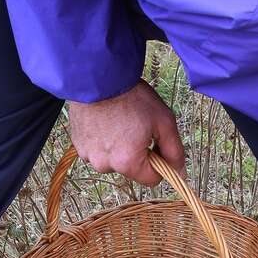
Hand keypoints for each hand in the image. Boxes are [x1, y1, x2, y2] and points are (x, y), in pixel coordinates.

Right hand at [68, 80, 185, 186]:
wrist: (99, 77)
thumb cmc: (133, 98)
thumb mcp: (164, 122)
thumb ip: (174, 151)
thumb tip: (180, 173)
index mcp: (127, 163)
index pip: (152, 179)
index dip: (159, 163)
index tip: (155, 143)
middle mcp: (105, 165)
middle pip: (131, 169)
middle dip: (138, 154)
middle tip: (136, 127)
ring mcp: (88, 156)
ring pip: (113, 161)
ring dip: (119, 148)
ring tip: (119, 122)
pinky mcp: (78, 146)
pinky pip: (97, 151)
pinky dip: (104, 141)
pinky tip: (106, 122)